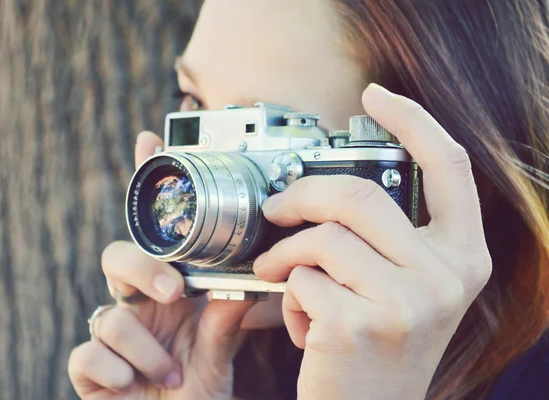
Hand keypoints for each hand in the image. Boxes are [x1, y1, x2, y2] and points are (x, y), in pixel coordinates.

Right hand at [68, 131, 254, 399]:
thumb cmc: (197, 391)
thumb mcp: (218, 350)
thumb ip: (226, 316)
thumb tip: (238, 282)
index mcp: (168, 292)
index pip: (154, 234)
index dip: (145, 189)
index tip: (149, 141)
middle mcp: (137, 305)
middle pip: (117, 257)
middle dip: (142, 270)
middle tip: (174, 292)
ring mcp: (112, 336)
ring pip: (108, 315)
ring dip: (146, 348)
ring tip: (172, 373)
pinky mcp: (92, 370)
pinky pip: (89, 355)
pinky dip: (118, 370)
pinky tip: (136, 385)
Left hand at [252, 83, 491, 399]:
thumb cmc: (377, 345)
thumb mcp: (403, 286)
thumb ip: (387, 236)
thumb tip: (327, 184)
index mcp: (462, 257)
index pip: (448, 166)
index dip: (413, 120)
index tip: (377, 94)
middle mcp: (446, 277)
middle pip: (358, 195)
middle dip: (300, 196)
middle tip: (275, 208)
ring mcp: (407, 303)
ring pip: (322, 237)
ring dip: (284, 253)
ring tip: (276, 274)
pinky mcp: (359, 325)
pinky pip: (300, 278)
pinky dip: (286, 295)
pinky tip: (302, 322)